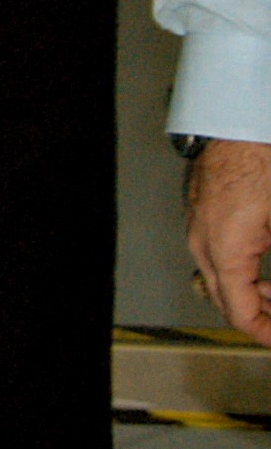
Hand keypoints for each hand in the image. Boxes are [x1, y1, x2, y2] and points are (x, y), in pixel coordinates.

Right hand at [189, 139, 270, 343]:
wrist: (236, 127)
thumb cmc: (261, 169)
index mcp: (224, 252)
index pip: (239, 313)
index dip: (265, 333)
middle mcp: (202, 244)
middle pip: (223, 301)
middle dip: (257, 316)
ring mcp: (196, 228)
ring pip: (217, 280)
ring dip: (247, 294)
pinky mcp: (199, 214)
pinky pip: (212, 256)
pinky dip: (237, 272)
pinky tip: (259, 267)